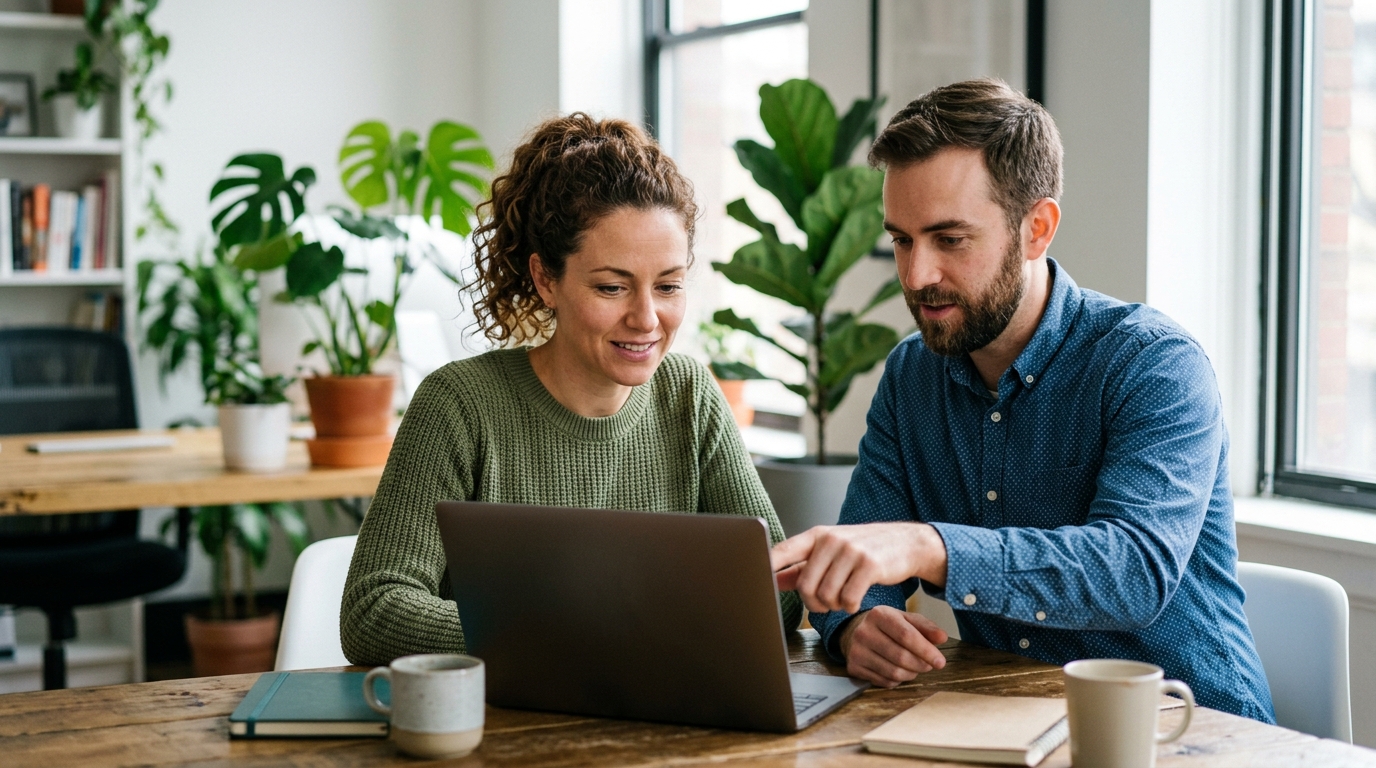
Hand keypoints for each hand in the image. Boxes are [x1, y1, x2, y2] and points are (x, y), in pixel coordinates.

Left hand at [771, 522, 947, 613]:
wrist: (905, 543)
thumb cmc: (861, 550)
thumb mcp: (829, 552)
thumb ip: (800, 567)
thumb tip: (769, 579)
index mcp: (816, 535)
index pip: (782, 551)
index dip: (765, 567)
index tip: (750, 580)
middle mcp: (830, 540)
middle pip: (805, 586)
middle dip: (813, 604)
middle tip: (825, 603)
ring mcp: (851, 551)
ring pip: (826, 596)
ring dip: (833, 606)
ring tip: (842, 599)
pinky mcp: (869, 565)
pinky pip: (848, 600)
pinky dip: (850, 607)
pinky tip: (855, 601)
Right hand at [838, 606, 947, 686]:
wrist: (856, 632)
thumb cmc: (887, 626)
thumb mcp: (906, 619)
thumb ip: (926, 627)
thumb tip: (942, 638)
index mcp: (879, 615)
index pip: (906, 635)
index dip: (926, 650)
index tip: (940, 661)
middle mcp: (864, 632)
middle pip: (900, 656)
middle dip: (920, 664)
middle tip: (929, 665)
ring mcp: (856, 651)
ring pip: (893, 672)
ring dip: (911, 674)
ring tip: (915, 667)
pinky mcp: (854, 667)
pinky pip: (884, 682)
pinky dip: (897, 680)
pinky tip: (899, 671)